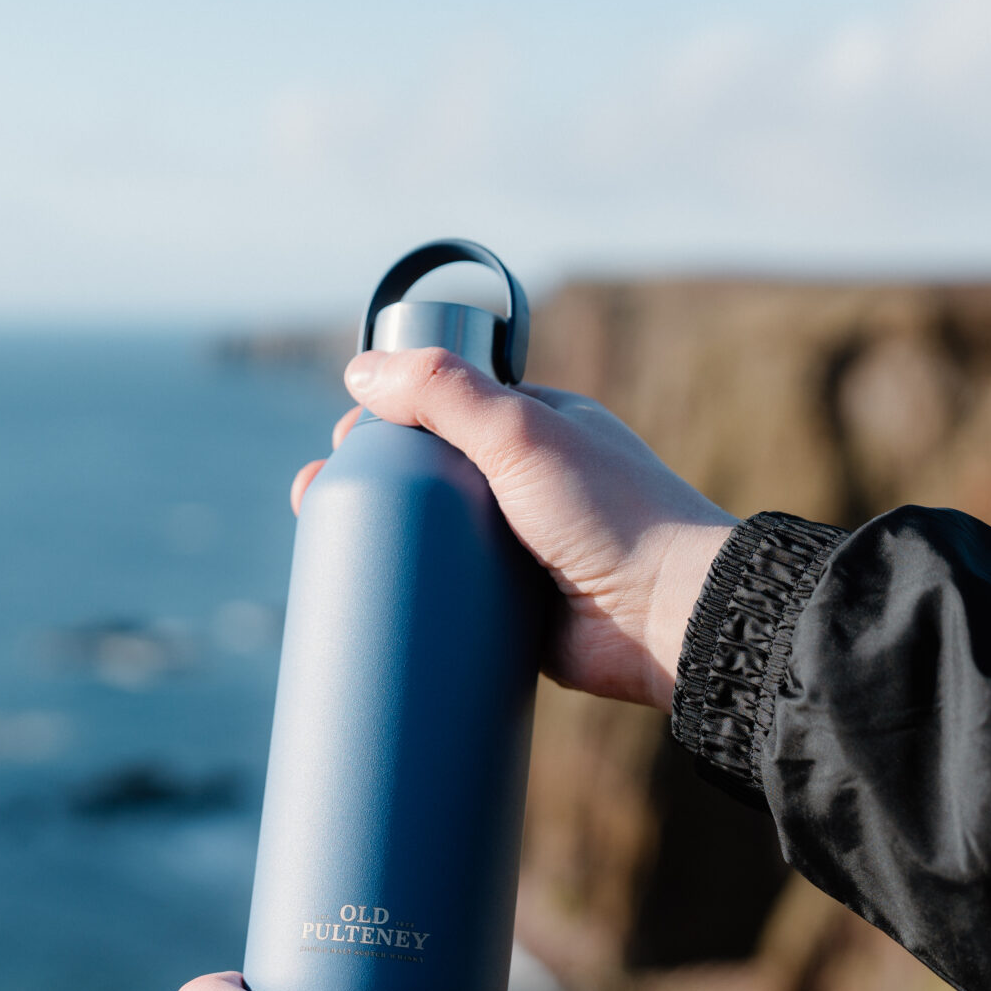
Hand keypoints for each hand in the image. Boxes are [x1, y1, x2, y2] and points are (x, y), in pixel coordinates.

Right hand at [291, 349, 736, 709]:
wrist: (670, 618)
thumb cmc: (611, 515)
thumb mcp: (523, 434)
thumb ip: (444, 392)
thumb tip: (359, 371)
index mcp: (537, 428)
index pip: (445, 407)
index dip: (389, 418)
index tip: (347, 441)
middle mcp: (528, 485)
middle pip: (428, 474)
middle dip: (371, 482)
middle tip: (319, 499)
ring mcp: (521, 550)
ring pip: (432, 540)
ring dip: (382, 542)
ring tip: (323, 550)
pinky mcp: (517, 613)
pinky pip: (450, 600)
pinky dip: (412, 598)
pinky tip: (365, 602)